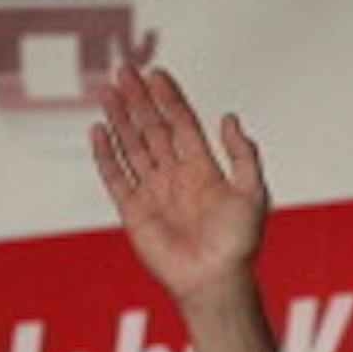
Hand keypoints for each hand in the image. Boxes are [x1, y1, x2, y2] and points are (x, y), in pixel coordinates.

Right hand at [91, 66, 276, 351]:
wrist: (215, 281)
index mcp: (204, 170)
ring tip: (108, 91)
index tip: (157, 74)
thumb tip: (229, 118)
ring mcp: (153, 192)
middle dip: (139, 100)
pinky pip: (115, 177)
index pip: (182, 125)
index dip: (170, 99)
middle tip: (124, 71)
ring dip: (120, 119)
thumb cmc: (239, 244)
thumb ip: (243, 155)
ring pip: (132, 147)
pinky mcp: (134, 212)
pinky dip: (105, 154)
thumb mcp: (253, 193)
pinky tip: (98, 130)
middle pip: (152, 129)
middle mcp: (176, 177)